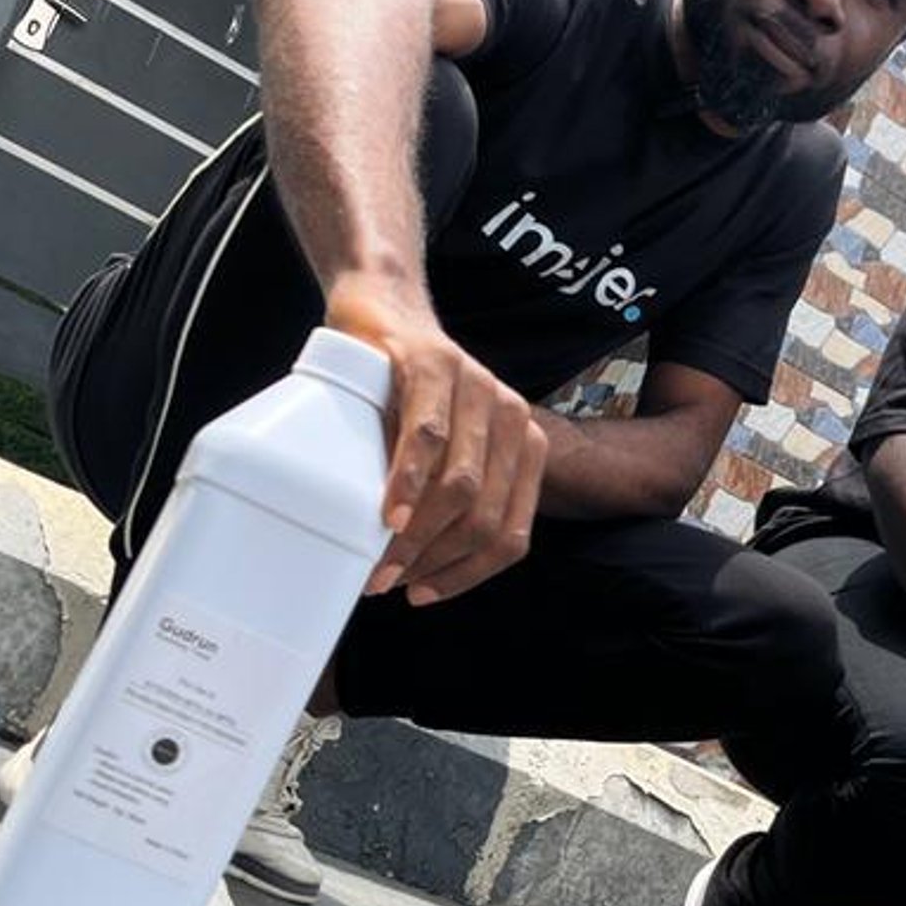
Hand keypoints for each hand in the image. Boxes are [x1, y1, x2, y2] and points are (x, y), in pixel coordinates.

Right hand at [326, 275, 546, 604]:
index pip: (511, 535)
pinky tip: (390, 515)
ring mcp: (479, 389)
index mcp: (525, 448)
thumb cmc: (407, 393)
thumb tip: (414, 571)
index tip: (423, 594)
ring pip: (462, 487)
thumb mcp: (444, 449)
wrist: (383, 311)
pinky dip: (410, 485)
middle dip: (436, 561)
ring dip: (419, 535)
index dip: (469, 575)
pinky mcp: (438, 366)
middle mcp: (514, 419)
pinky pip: (430, 439)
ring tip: (380, 562)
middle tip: (387, 582)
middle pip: (486, 518)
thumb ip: (449, 495)